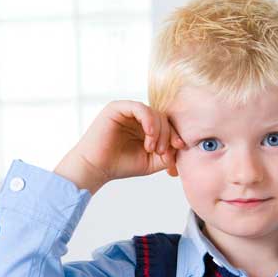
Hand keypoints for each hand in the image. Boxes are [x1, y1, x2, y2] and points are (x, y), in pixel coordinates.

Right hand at [54, 100, 183, 194]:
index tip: (179, 148)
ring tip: (152, 148)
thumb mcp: (151, 161)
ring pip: (154, 113)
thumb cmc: (120, 165)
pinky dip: (149, 120)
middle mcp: (137, 116)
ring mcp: (127, 110)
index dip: (176, 135)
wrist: (96, 169)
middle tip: (161, 153)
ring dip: (159, 131)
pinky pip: (140, 108)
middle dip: (167, 135)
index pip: (167, 124)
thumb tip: (181, 146)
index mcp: (145, 126)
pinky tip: (149, 134)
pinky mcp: (117, 107)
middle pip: (163, 118)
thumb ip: (168, 153)